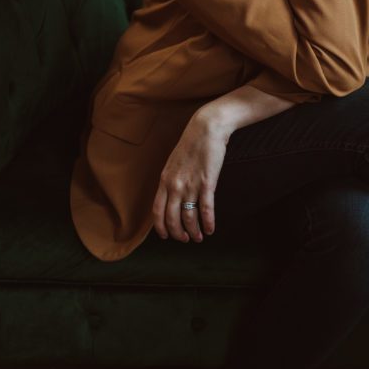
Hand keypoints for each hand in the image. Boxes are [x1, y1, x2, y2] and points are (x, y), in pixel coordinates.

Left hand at [152, 113, 227, 242]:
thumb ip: (171, 179)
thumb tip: (171, 195)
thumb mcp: (174, 162)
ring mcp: (190, 185)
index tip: (167, 235)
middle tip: (186, 239)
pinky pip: (206, 209)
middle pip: (172, 219)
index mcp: (165, 180)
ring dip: (194, 231)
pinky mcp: (207, 183)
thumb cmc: (192, 143)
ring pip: (188, 217)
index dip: (162, 227)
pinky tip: (211, 229)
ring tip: (199, 237)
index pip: (157, 212)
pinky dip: (208, 222)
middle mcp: (175, 185)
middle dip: (179, 234)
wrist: (207, 128)